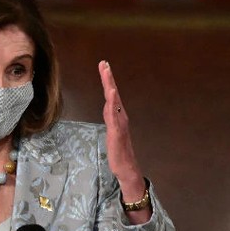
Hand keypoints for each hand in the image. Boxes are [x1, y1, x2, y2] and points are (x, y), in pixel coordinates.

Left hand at [99, 61, 149, 221]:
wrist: (126, 167)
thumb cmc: (118, 150)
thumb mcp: (112, 130)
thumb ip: (111, 118)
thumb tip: (109, 107)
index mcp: (117, 116)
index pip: (110, 95)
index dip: (107, 81)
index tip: (104, 66)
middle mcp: (120, 116)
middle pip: (112, 94)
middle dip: (108, 78)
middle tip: (103, 63)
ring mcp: (119, 123)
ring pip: (114, 101)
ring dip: (110, 86)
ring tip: (107, 72)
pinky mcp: (117, 131)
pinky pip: (114, 114)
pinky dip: (113, 102)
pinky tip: (111, 93)